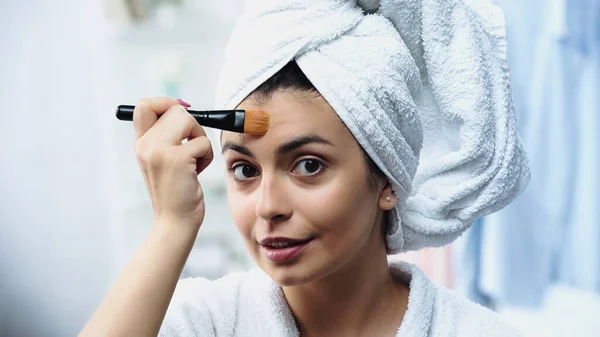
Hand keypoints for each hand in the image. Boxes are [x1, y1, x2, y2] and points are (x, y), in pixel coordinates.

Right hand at [132, 97, 212, 229]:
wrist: (174, 222)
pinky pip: (202, 142)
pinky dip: (207, 156)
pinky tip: (197, 172)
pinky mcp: (176, 159)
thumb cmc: (176, 192)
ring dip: (200, 139)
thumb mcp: (163, 160)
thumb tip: (183, 107)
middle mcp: (145, 145)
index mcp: (141, 143)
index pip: (144, 105)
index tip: (182, 116)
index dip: (166, 103)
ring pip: (189, 120)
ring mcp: (159, 151)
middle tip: (191, 148)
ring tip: (194, 160)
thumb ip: (167, 136)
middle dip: (192, 126)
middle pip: (175, 109)